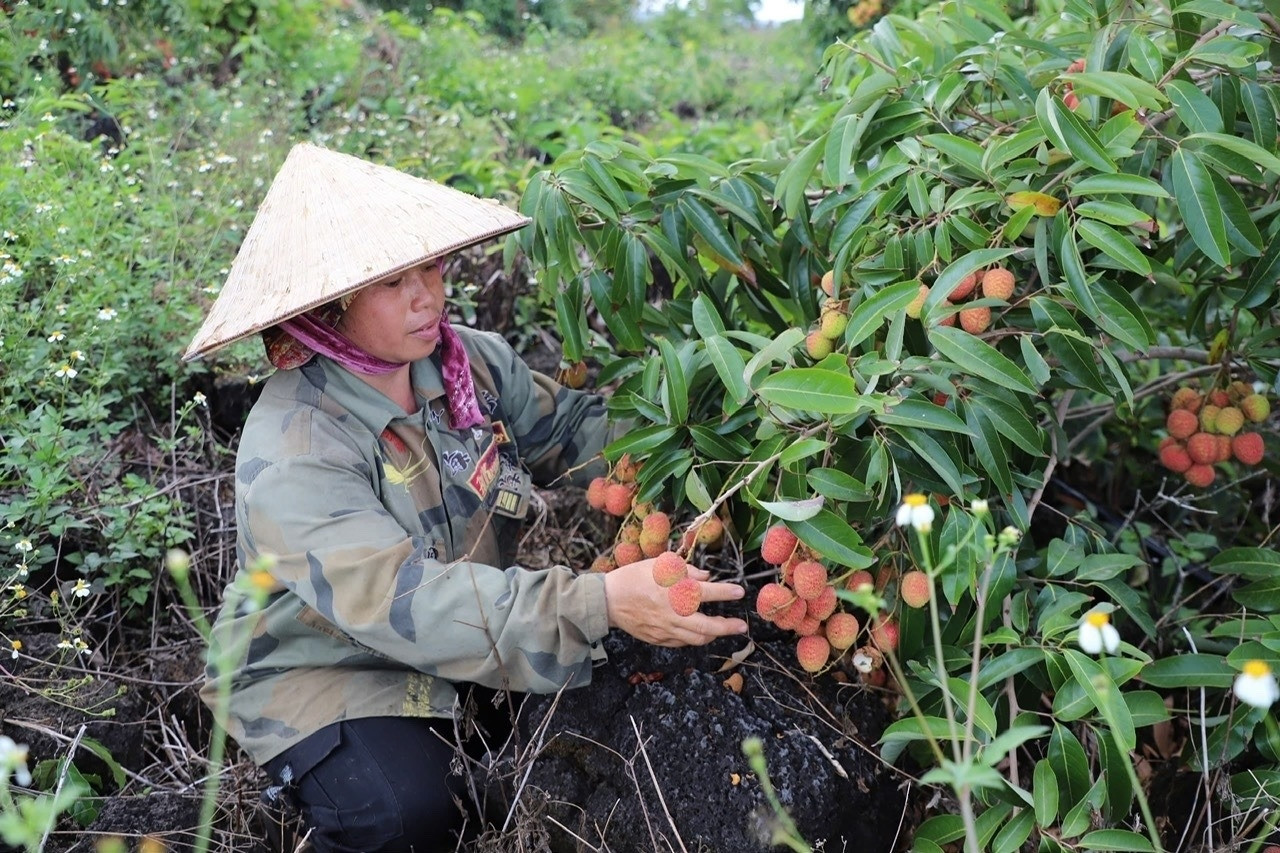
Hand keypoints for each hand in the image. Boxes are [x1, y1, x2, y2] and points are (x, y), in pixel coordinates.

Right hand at [602, 559, 747, 646]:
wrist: (609, 599)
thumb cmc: (635, 577)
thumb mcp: (660, 564)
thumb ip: (686, 569)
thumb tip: (706, 576)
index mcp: (675, 592)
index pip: (709, 593)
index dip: (727, 593)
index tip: (740, 592)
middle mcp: (674, 613)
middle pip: (708, 626)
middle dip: (728, 627)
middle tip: (741, 626)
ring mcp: (666, 629)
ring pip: (696, 639)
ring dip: (712, 635)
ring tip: (721, 628)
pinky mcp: (659, 639)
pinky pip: (681, 642)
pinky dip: (693, 637)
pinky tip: (697, 631)